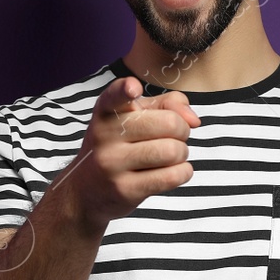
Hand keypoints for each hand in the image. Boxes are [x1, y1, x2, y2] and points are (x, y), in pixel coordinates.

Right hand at [67, 76, 200, 225]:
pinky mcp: (125, 190)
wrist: (86, 191)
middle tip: (173, 137)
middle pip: (169, 123)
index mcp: (106, 111)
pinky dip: (183, 172)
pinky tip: (174, 171)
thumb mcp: (135, 117)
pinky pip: (172, 176)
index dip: (125, 90)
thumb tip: (193, 120)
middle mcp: (105, 135)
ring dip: (182, 153)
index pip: (114, 95)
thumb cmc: (118, 146)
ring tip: (171, 155)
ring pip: (172, 151)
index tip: (133, 89)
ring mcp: (113, 164)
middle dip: (182, 130)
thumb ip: (168, 104)